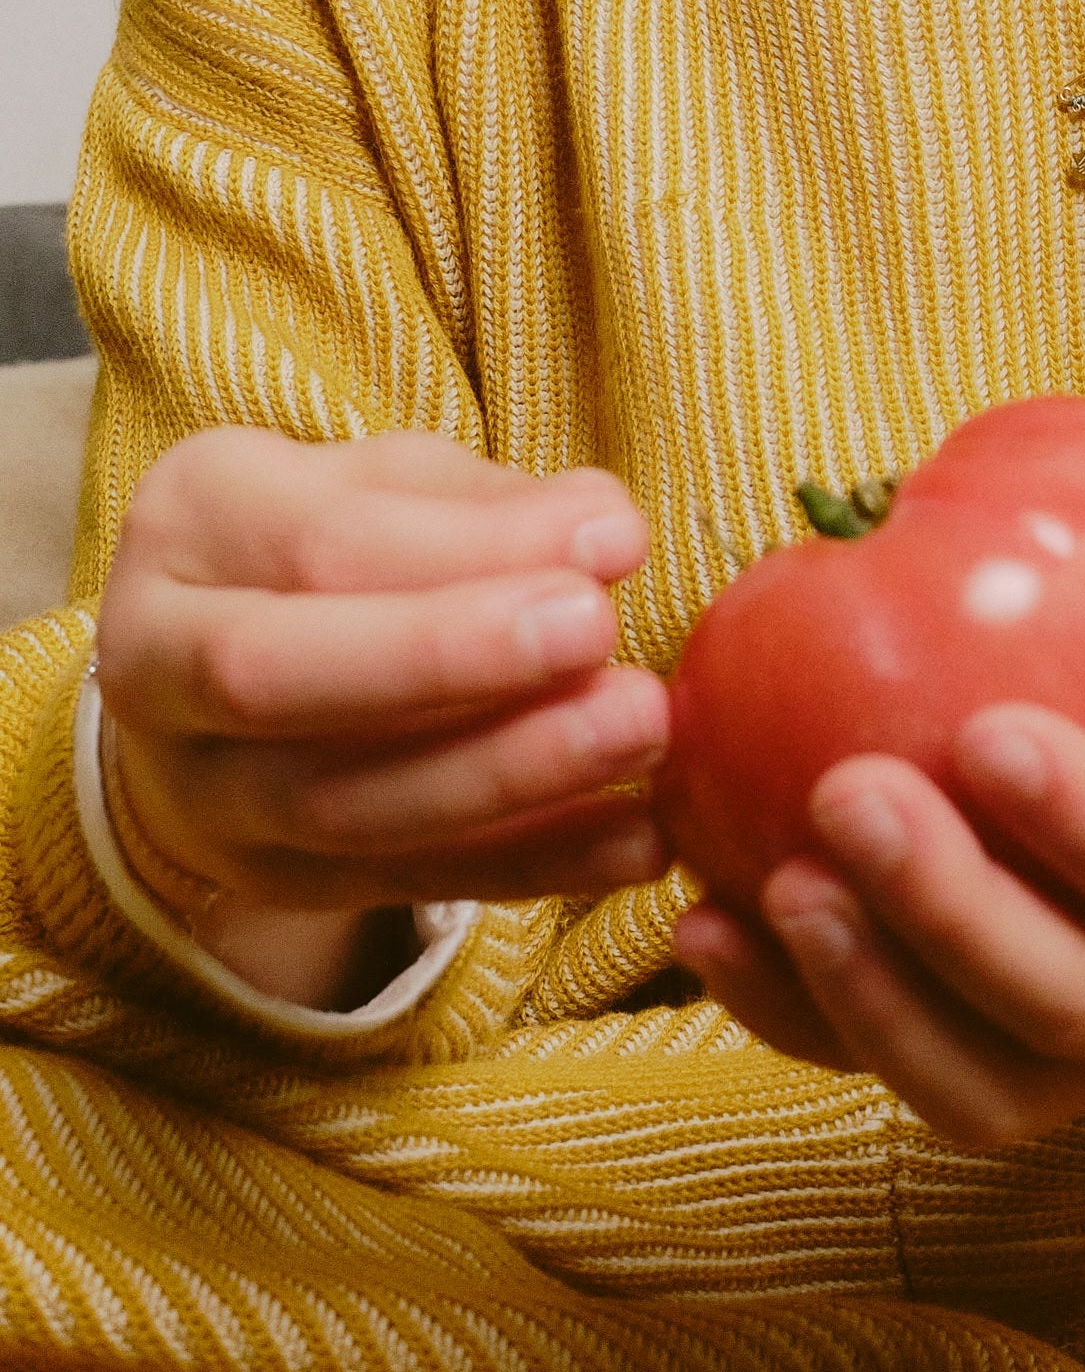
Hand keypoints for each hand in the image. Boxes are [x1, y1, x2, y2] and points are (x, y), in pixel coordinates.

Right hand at [97, 430, 670, 1005]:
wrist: (219, 684)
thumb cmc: (329, 552)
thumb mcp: (390, 487)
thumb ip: (490, 505)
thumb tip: (605, 532)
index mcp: (187, 526)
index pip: (321, 543)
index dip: (475, 546)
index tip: (615, 540)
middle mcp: (157, 665)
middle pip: (280, 677)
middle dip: (448, 657)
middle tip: (598, 632)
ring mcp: (206, 795)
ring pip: (345, 807)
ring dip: (509, 775)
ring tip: (640, 731)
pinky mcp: (276, 883)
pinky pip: (409, 884)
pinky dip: (534, 866)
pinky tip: (638, 838)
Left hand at [671, 532, 1084, 1145]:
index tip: (986, 731)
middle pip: (1083, 1012)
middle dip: (955, 915)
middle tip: (846, 789)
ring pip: (987, 1087)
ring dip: (872, 995)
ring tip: (778, 880)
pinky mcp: (1007, 1075)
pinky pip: (900, 1075)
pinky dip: (799, 1018)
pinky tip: (714, 925)